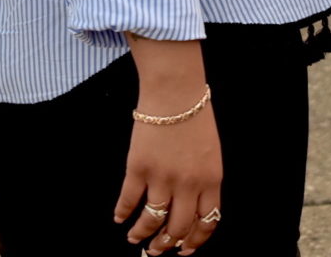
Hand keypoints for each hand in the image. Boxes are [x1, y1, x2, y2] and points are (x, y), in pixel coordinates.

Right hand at [113, 102, 222, 255]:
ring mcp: (162, 178)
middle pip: (178, 227)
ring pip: (152, 220)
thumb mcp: (210, 151)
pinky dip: (123, 211)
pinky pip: (129, 198)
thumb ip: (204, 179)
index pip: (206, 223)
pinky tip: (119, 217)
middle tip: (156, 251)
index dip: (194, 241)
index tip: (184, 250)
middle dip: (166, 244)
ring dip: (142, 233)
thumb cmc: (195, 113)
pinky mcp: (139, 167)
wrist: (174, 90)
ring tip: (135, 238)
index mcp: (211, 180)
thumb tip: (191, 203)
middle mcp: (188, 185)